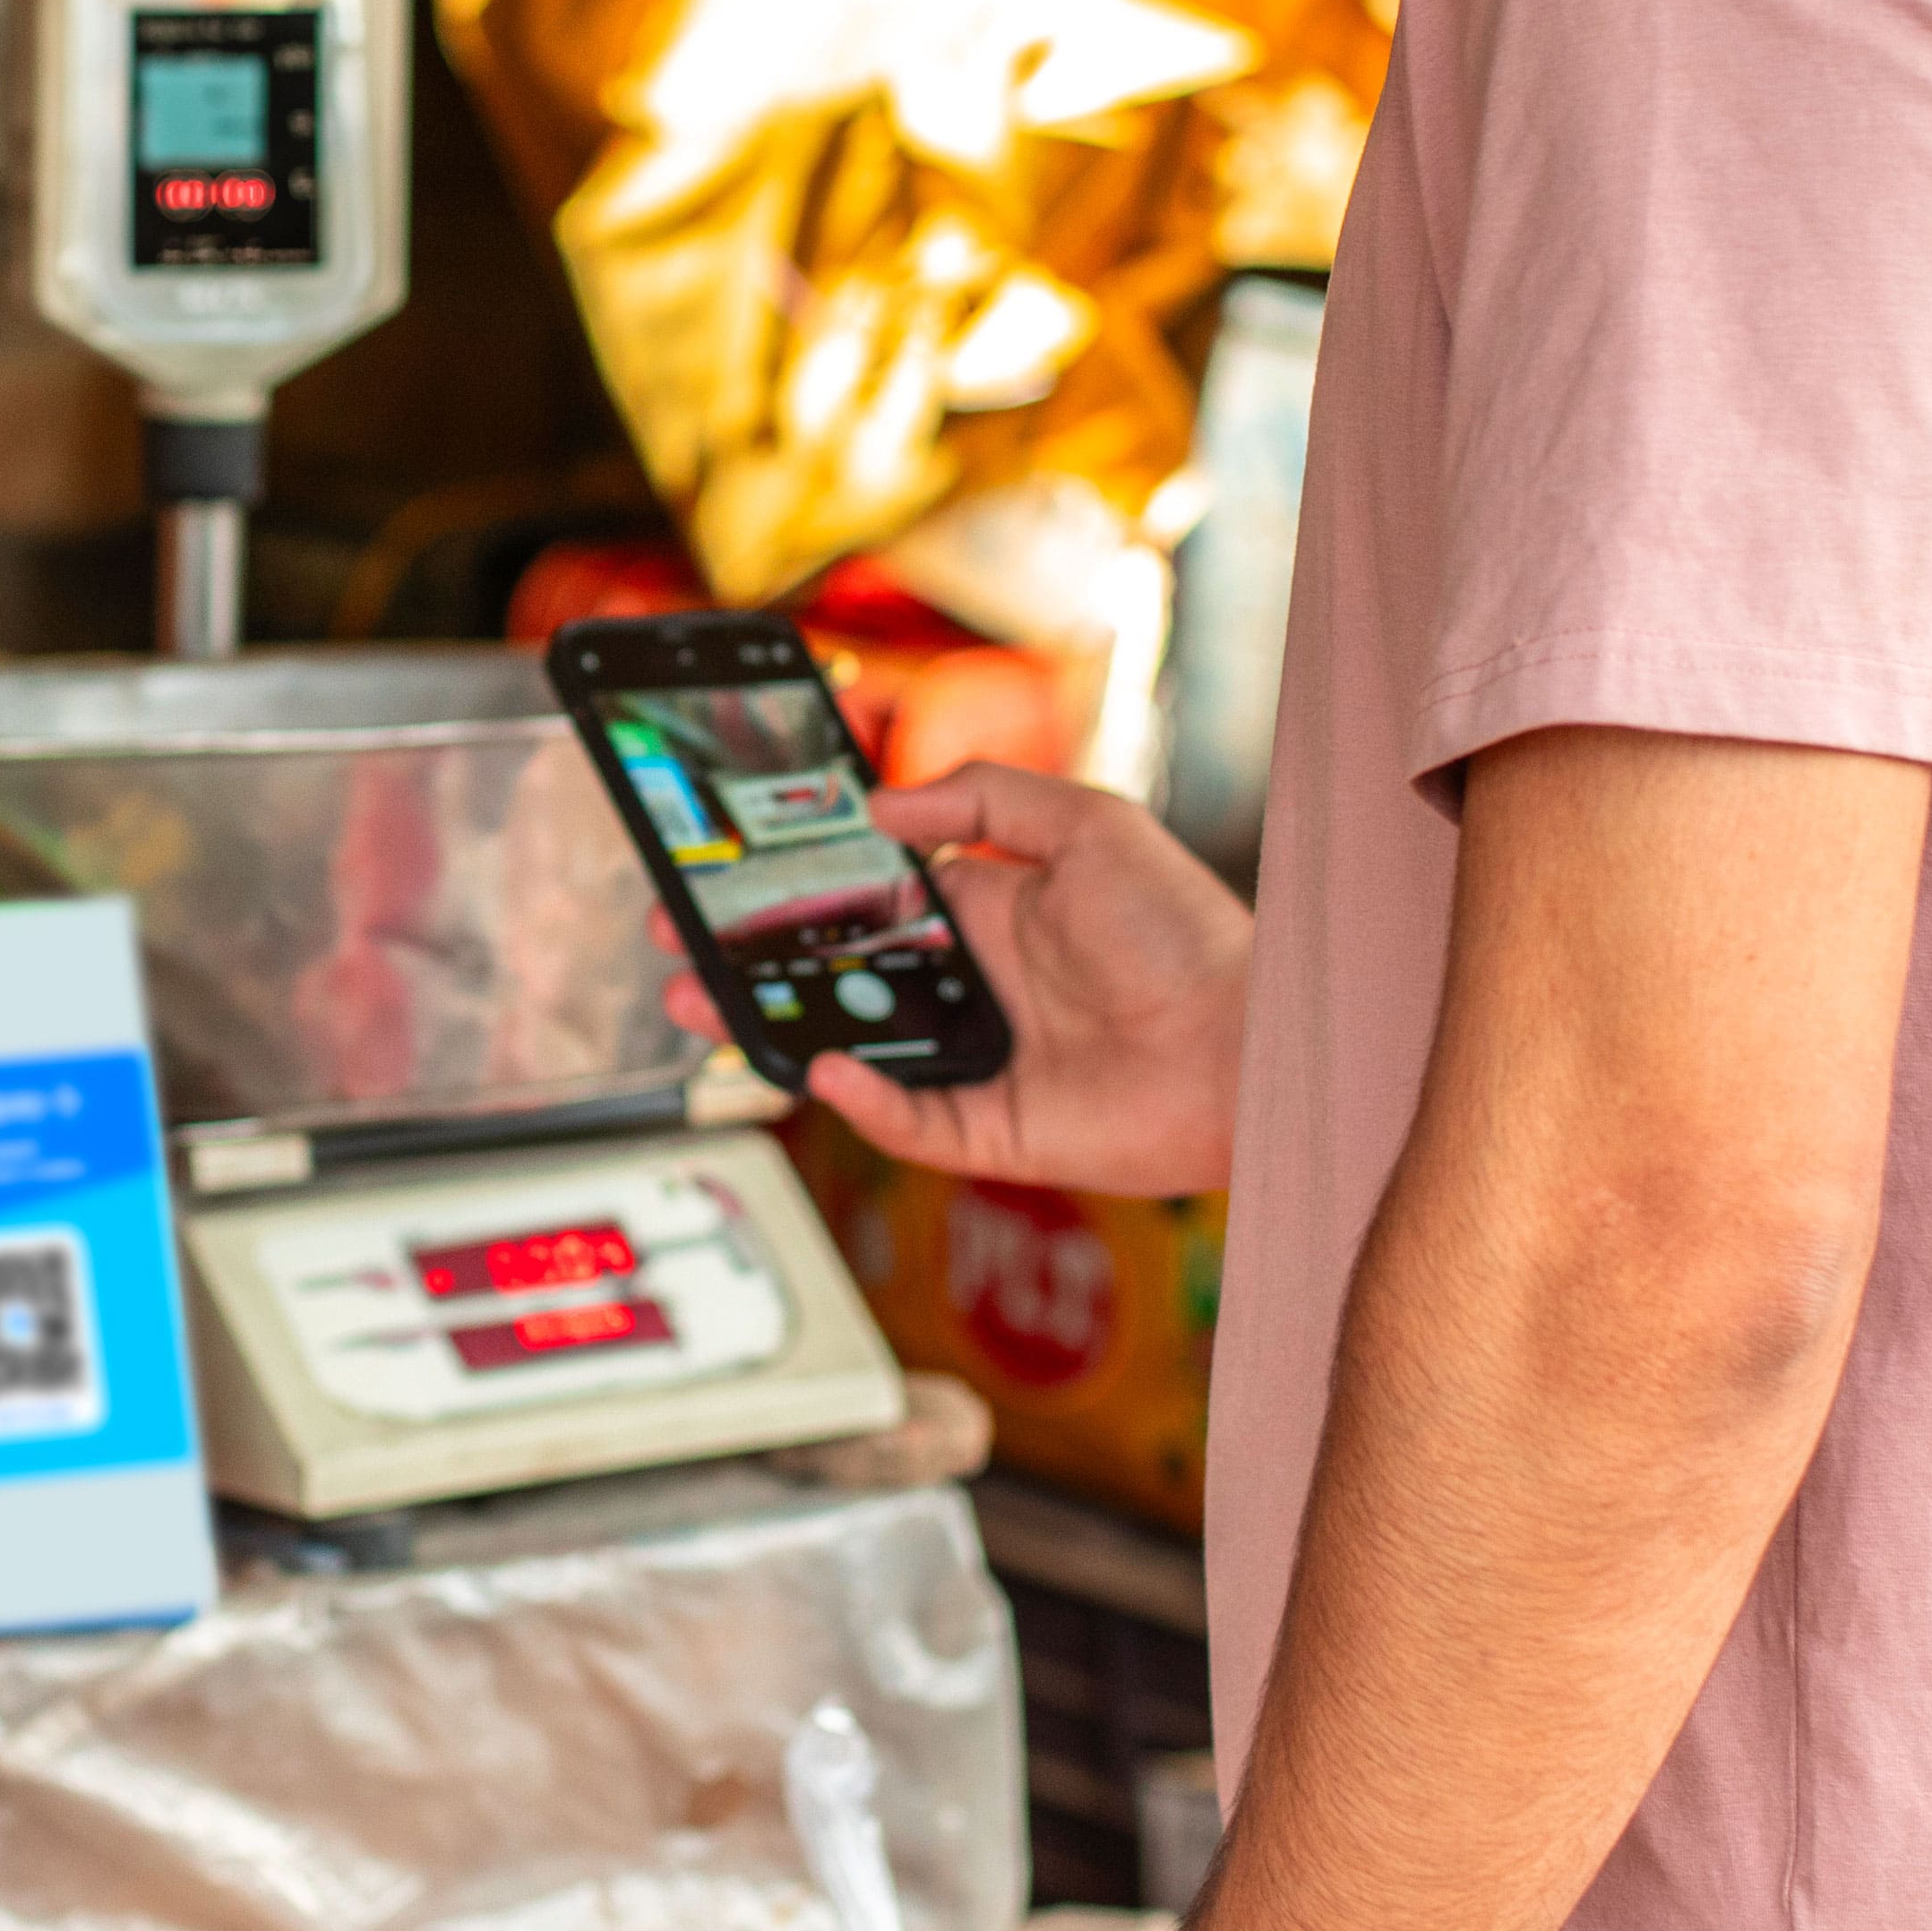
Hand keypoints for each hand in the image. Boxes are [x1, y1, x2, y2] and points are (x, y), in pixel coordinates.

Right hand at [678, 764, 1247, 1196]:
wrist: (1253, 1042)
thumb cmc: (1191, 931)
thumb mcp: (1090, 824)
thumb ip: (984, 801)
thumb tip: (879, 810)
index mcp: (988, 911)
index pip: (867, 893)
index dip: (798, 883)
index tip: (731, 866)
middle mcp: (972, 986)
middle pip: (835, 973)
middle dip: (749, 957)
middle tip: (678, 938)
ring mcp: (977, 1059)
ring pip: (847, 1047)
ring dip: (770, 1026)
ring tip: (698, 1006)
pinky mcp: (991, 1129)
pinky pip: (905, 1120)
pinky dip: (857, 1100)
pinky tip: (820, 1064)